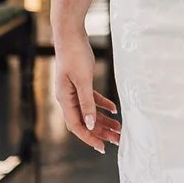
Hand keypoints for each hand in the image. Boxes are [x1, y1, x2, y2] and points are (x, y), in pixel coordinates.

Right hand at [53, 34, 121, 153]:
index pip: (76, 126)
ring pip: (89, 112)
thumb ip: (86, 102)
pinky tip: (114, 109)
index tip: (102, 147)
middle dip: (100, 131)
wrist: (71, 35)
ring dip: (104, 120)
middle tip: (118, 140)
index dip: (89, 138)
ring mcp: (73, 91)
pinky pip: (92, 99)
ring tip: (119, 128)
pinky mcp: (80, 83)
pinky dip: (103, 105)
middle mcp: (67, 98)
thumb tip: (88, 124)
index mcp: (64, 99)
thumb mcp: (83, 80)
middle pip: (84, 121)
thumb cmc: (74, 55)